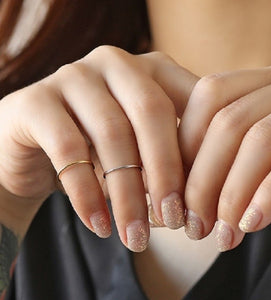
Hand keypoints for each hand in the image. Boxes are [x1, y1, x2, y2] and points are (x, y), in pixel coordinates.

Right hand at [0, 46, 197, 250]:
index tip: (206, 198)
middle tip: (174, 221)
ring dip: (128, 194)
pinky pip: (69, 148)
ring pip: (112, 133)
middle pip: (152, 111)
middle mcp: (115, 62)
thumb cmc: (102, 151)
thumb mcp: (143, 151)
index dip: (203, 148)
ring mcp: (73, 75)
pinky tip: (100, 226)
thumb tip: (207, 200)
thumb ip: (175, 160)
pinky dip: (87, 194)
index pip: (190, 99)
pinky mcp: (35, 99)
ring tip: (137, 237)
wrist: (33, 149)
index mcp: (151, 68)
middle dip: (166, 172)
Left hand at [179, 62, 270, 250]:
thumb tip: (189, 196)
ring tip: (223, 234)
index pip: (210, 94)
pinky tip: (255, 223)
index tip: (175, 196)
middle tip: (193, 225)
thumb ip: (243, 172)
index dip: (184, 144)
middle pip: (229, 118)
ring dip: (233, 192)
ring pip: (263, 136)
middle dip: (202, 177)